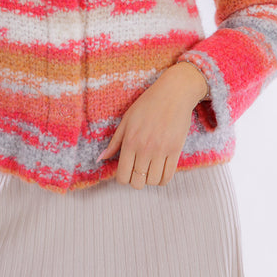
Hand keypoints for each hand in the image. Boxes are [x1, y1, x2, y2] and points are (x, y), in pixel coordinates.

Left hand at [97, 62, 207, 188]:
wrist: (173, 93)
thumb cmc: (148, 104)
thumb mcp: (127, 119)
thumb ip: (114, 142)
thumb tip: (101, 159)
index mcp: (129, 141)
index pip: (122, 175)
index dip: (123, 177)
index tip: (127, 170)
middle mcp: (144, 148)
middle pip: (137, 183)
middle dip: (136, 180)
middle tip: (138, 169)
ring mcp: (161, 150)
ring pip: (152, 182)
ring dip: (150, 179)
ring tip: (150, 168)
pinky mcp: (176, 150)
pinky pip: (168, 177)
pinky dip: (162, 179)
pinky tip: (160, 170)